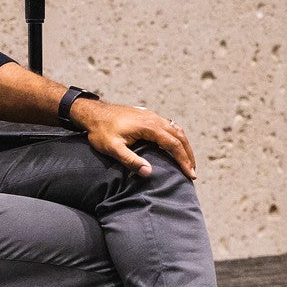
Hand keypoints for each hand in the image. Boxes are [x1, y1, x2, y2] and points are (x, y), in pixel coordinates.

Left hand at [70, 98, 196, 178]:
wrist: (93, 113)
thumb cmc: (101, 131)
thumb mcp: (113, 148)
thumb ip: (131, 160)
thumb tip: (149, 172)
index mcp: (149, 126)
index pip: (174, 144)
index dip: (184, 160)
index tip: (190, 174)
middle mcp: (154, 119)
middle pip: (179, 136)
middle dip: (188, 154)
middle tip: (193, 171)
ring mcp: (152, 116)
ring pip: (176, 129)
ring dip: (184, 145)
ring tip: (187, 161)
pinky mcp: (148, 116)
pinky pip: (169, 126)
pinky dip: (176, 138)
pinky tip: (174, 147)